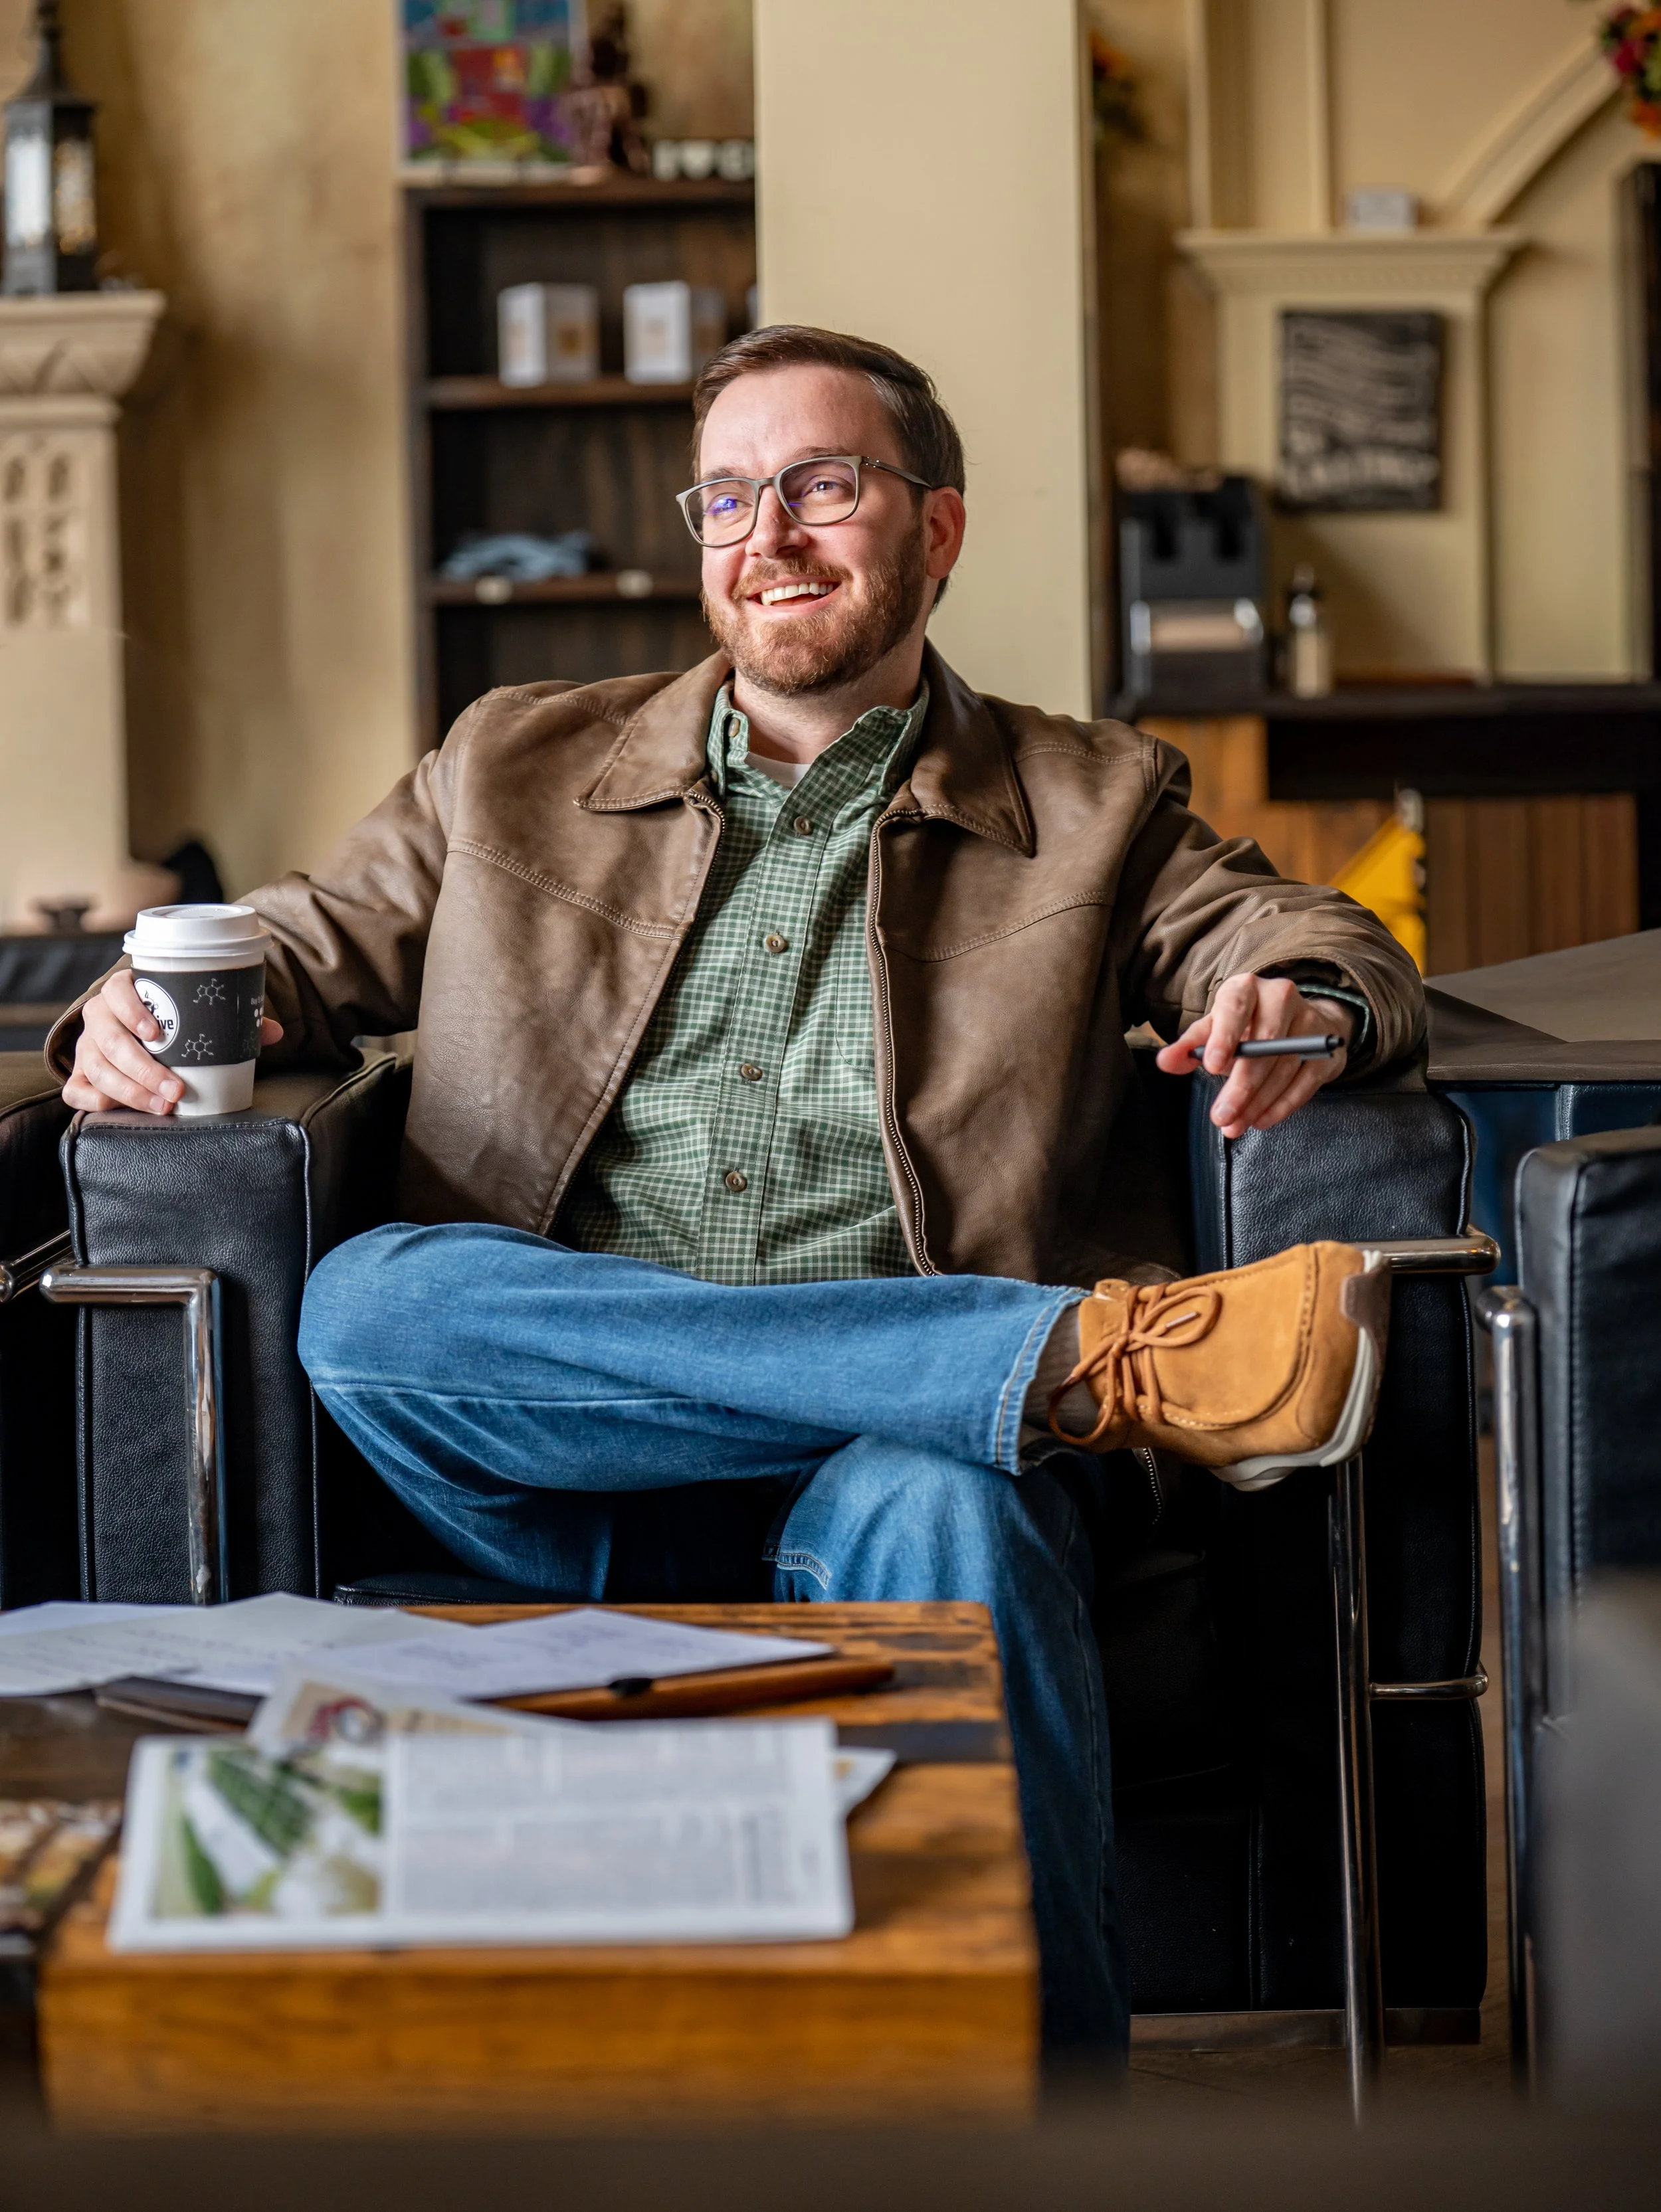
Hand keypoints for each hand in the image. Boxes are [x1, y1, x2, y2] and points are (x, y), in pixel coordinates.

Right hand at [62, 971, 283, 1115]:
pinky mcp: (81, 1073)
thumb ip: (231, 1023)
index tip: (156, 1031)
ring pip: (97, 1068)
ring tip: (163, 1106)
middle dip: (143, 1069)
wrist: (133, 1031)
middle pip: (110, 1041)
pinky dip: (92, 1099)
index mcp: (122, 993)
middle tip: (175, 1090)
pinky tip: (116, 1107)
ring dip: (130, 1090)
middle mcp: (99, 1018)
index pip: (116, 992)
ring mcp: (86, 1046)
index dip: (132, 1009)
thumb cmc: (170, 1022)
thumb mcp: (195, 1017)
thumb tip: (275, 1032)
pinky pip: (75, 1088)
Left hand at [1155, 973, 1353, 1140]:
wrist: (1296, 1022)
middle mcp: (1281, 997)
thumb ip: (1189, 1047)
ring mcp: (1309, 1022)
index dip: (1225, 1036)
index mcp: (1246, 988)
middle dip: (1241, 1086)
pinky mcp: (1327, 1049)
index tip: (1212, 1066)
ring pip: (1283, 1067)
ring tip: (1235, 1125)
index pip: (1235, 1007)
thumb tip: (1165, 1061)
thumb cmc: (1245, 1026)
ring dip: (1258, 1102)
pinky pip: (1305, 1082)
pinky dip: (1283, 1105)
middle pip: (1264, 1044)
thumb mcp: (1213, 1030)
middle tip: (1221, 1116)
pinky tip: (1262, 1119)